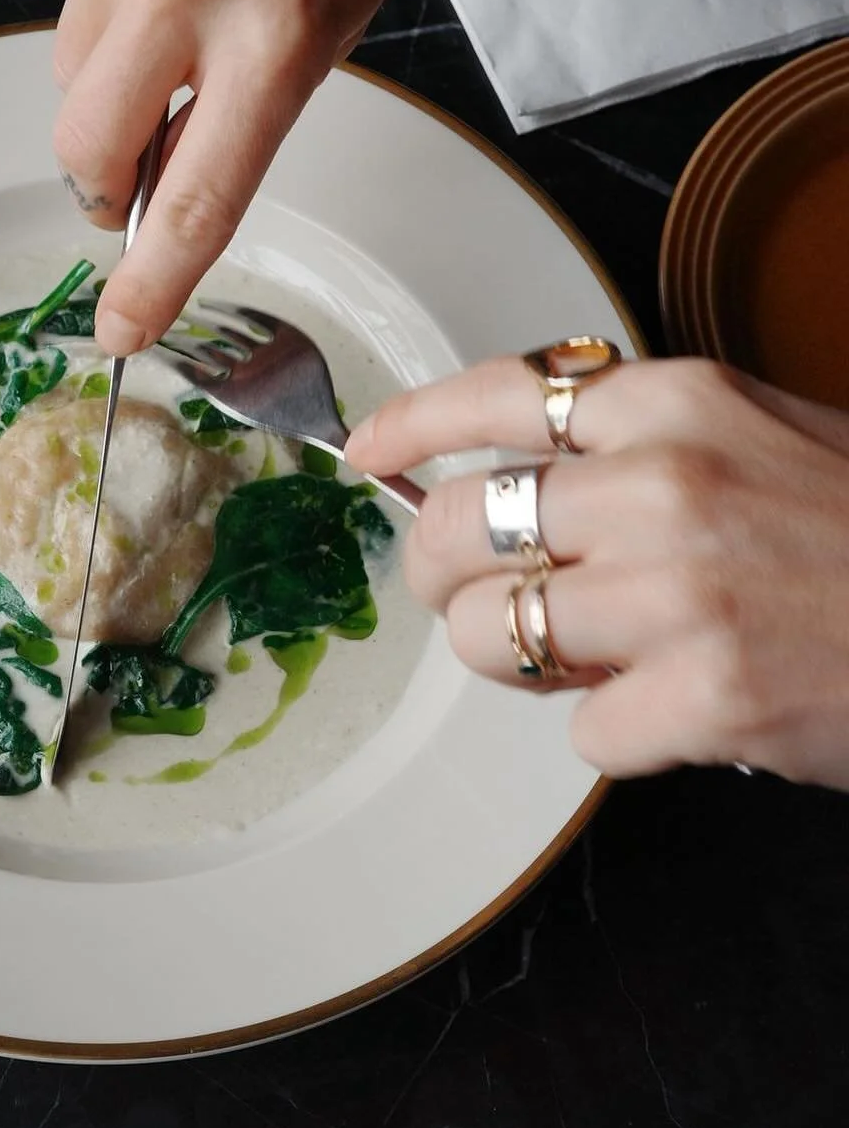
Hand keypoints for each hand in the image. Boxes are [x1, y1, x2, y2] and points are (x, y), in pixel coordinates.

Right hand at [53, 0, 546, 353]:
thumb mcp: (340, 15)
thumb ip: (245, 100)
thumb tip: (157, 161)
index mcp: (278, 37)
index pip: (192, 200)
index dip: (148, 283)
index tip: (117, 329)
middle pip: (85, 147)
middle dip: (99, 185)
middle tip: (131, 177)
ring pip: (71, 66)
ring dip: (111, 79)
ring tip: (182, 12)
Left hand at [347, 356, 848, 788]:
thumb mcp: (762, 435)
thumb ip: (639, 440)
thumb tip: (508, 473)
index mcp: (679, 403)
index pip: (495, 395)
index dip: (409, 427)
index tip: (365, 456)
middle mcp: (664, 484)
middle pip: (455, 529)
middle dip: (441, 576)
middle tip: (472, 596)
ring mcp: (678, 593)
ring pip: (487, 633)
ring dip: (516, 660)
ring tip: (590, 658)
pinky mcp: (702, 699)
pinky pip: (577, 731)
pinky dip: (615, 733)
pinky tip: (678, 710)